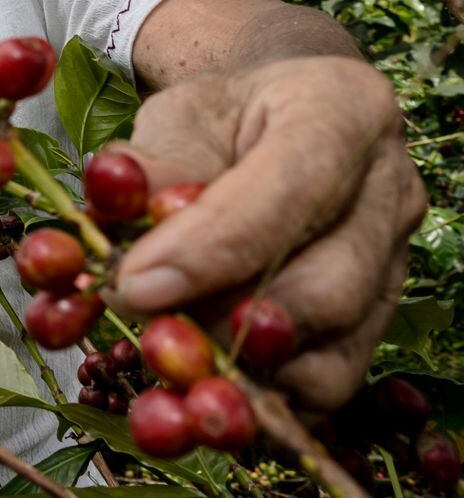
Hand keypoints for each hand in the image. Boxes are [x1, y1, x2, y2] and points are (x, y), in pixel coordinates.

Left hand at [107, 55, 426, 409]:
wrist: (272, 122)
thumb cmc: (224, 117)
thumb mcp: (179, 115)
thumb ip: (150, 164)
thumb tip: (112, 209)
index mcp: (344, 111)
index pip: (290, 188)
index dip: (211, 248)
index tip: (135, 284)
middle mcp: (390, 190)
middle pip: (328, 286)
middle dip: (225, 322)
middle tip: (142, 325)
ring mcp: (394, 262)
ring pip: (335, 347)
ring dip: (242, 370)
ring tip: (168, 355)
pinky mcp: (378, 319)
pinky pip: (330, 380)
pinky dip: (263, 395)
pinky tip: (202, 384)